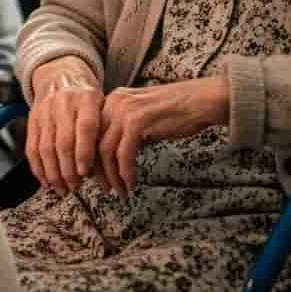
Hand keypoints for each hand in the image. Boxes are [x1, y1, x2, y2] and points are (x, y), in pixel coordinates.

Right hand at [27, 57, 103, 196]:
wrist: (60, 75)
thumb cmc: (87, 98)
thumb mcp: (102, 105)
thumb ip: (103, 131)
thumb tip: (105, 167)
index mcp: (87, 98)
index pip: (86, 128)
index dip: (85, 153)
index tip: (85, 173)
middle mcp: (64, 103)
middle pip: (64, 142)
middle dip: (69, 170)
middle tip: (75, 186)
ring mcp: (45, 111)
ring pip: (46, 148)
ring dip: (54, 173)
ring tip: (63, 188)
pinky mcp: (32, 120)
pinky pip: (32, 148)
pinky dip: (38, 168)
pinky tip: (46, 180)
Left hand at [98, 76, 228, 196]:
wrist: (201, 101)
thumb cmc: (176, 112)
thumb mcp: (142, 117)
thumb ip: (124, 130)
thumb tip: (109, 158)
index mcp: (112, 99)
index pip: (91, 133)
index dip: (89, 157)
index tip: (95, 177)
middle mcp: (114, 102)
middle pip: (93, 142)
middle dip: (97, 171)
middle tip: (106, 188)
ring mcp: (125, 111)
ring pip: (106, 152)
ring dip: (111, 177)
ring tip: (119, 191)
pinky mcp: (138, 122)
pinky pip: (124, 155)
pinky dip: (126, 173)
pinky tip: (132, 184)